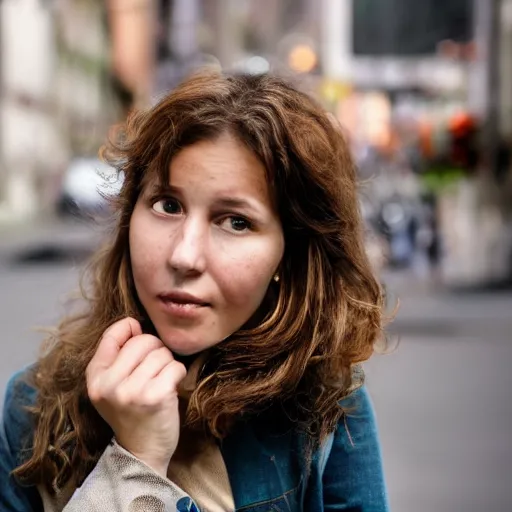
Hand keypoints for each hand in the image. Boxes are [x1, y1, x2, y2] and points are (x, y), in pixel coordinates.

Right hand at [86, 317, 186, 476]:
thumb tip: (133, 323)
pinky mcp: (155, 396)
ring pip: (162, 353)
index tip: (139, 339)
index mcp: (95, 377)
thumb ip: (116, 355)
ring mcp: (132, 390)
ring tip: (161, 381)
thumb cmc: (131, 412)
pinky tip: (170, 389)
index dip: (130, 329)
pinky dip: (178, 375)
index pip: (112, 334)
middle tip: (154, 370)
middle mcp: (109, 383)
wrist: (141, 453)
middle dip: (155, 350)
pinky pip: (175, 366)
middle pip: (143, 341)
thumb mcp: (111, 386)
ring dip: (167, 364)